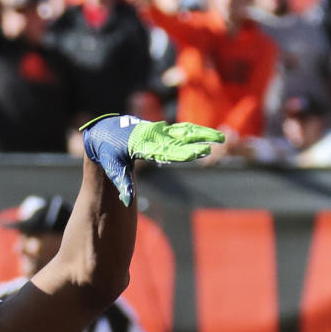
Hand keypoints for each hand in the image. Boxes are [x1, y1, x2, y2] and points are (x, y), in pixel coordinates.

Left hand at [81, 113, 223, 204]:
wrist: (108, 131)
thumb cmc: (109, 152)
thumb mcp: (112, 166)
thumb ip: (121, 181)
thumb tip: (126, 200)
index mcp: (143, 144)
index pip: (165, 150)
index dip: (181, 152)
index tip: (197, 153)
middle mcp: (154, 136)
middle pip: (180, 140)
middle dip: (198, 141)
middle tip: (215, 145)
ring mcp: (160, 132)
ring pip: (185, 132)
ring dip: (203, 134)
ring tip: (222, 137)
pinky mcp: (162, 131)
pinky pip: (182, 131)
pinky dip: (195, 132)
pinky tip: (210, 136)